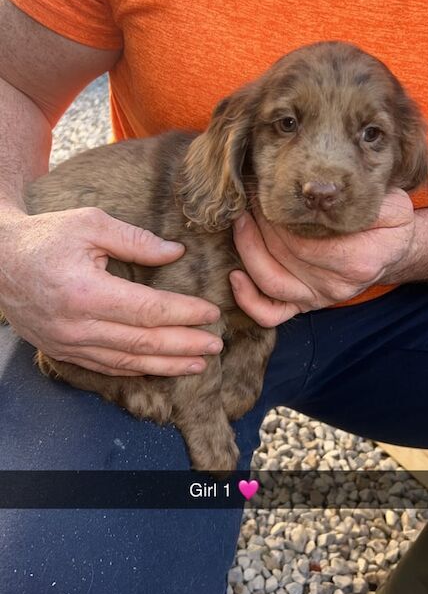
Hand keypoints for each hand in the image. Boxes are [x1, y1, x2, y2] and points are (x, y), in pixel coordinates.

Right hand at [0, 207, 221, 375]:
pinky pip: (106, 367)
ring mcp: (68, 344)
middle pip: (144, 342)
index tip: (211, 313)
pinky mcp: (62, 351)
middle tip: (216, 345)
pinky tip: (159, 367)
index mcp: (86, 292)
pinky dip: (137, 369)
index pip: (149, 310)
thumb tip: (175, 252)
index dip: (184, 314)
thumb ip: (135, 239)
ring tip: (198, 364)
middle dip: (185, 345)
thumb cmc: (45, 237)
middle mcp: (77, 326)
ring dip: (167, 365)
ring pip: (128, 362)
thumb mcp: (89, 224)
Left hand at [230, 189, 414, 326]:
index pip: (303, 240)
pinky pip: (270, 313)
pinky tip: (235, 276)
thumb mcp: (391, 205)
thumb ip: (362, 200)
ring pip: (270, 281)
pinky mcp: (304, 304)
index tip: (268, 191)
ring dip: (248, 249)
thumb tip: (323, 190)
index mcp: (356, 261)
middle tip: (252, 196)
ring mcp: (317, 298)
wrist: (391, 250)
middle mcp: (335, 285)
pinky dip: (248, 300)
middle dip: (261, 223)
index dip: (278, 216)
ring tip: (241, 221)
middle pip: (282, 255)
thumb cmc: (387, 223)